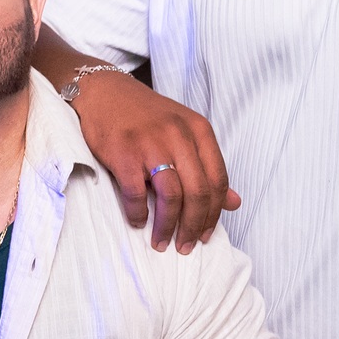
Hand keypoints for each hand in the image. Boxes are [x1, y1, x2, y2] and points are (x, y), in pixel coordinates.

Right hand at [68, 70, 239, 253]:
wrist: (104, 93)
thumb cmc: (145, 117)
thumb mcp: (184, 133)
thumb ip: (208, 167)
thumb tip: (234, 203)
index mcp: (199, 130)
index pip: (218, 180)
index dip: (214, 213)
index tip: (206, 234)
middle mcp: (179, 135)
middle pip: (198, 192)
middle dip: (193, 226)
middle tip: (185, 246)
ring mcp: (151, 143)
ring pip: (172, 196)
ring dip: (167, 226)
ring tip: (161, 242)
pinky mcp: (123, 152)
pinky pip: (136, 193)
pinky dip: (138, 213)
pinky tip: (138, 221)